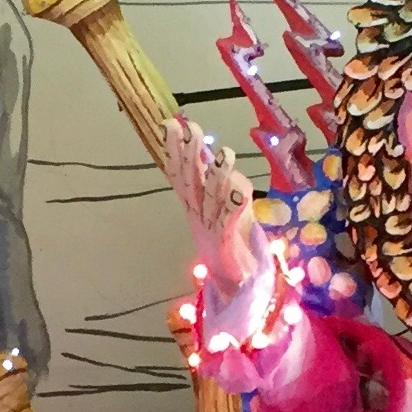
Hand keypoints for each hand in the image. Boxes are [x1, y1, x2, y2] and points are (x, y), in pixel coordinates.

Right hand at [162, 116, 259, 297]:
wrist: (236, 287)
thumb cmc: (232, 245)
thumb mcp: (227, 213)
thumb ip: (225, 189)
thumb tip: (223, 163)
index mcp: (195, 207)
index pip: (181, 174)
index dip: (174, 150)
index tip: (170, 124)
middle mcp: (199, 215)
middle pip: (192, 181)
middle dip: (190, 154)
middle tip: (189, 127)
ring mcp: (211, 229)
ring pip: (212, 198)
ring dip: (217, 175)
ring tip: (225, 153)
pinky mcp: (227, 244)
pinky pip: (229, 222)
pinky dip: (234, 206)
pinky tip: (241, 190)